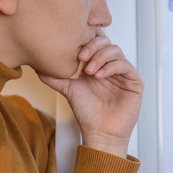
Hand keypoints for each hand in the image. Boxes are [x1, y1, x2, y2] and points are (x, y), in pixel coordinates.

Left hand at [37, 31, 142, 157]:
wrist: (100, 133)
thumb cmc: (87, 114)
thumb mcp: (68, 90)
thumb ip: (54, 77)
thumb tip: (37, 67)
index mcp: (97, 65)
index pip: (95, 42)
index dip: (86, 40)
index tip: (73, 50)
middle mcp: (111, 66)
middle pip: (106, 42)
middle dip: (92, 46)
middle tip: (81, 57)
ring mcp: (123, 73)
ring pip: (116, 51)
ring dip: (100, 57)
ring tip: (89, 71)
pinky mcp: (135, 82)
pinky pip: (125, 65)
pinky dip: (111, 67)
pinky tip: (99, 76)